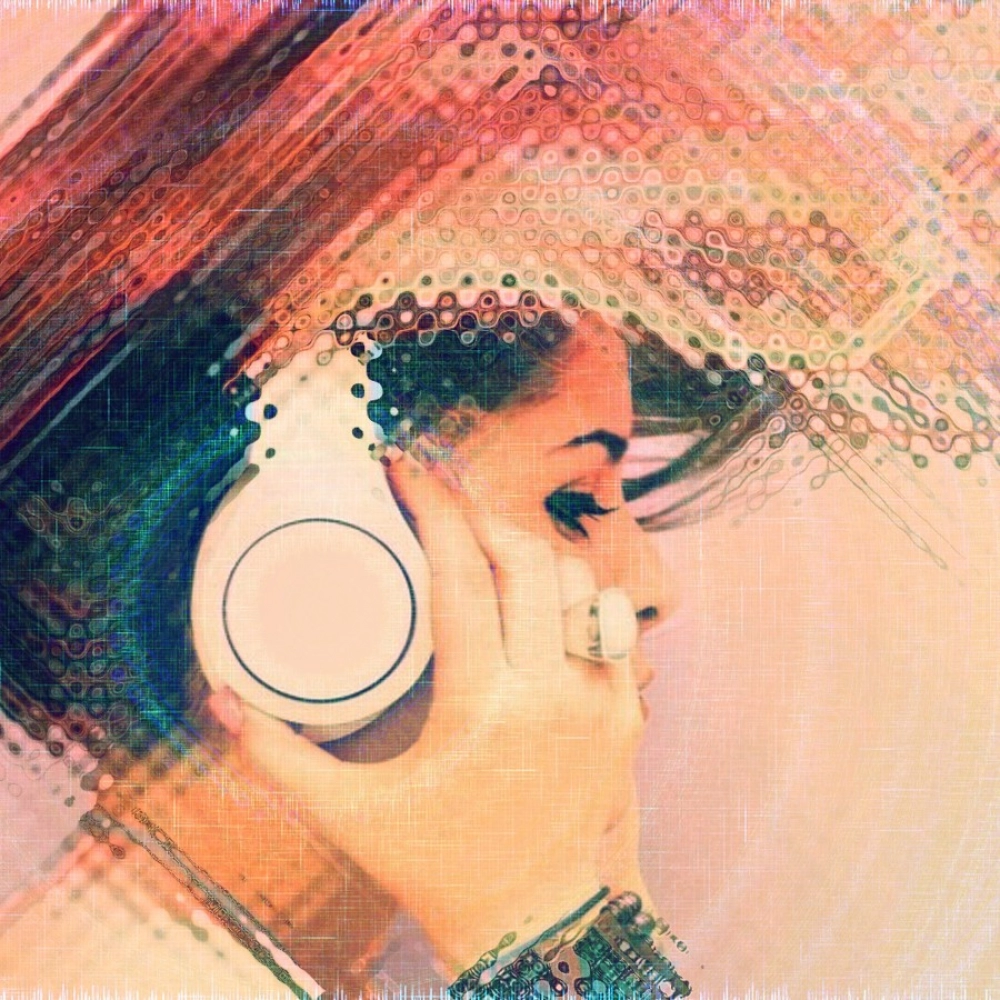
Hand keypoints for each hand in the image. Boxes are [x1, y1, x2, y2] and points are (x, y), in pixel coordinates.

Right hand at [226, 457, 645, 972]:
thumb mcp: (349, 812)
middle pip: (527, 559)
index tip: (406, 470)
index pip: (459, 576)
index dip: (431, 510)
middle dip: (481, 515)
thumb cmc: (435, 865)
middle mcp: (549, 694)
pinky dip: (571, 599)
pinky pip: (609, 625)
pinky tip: (537, 596)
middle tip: (444, 505)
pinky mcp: (626, 715)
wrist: (533, 920)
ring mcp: (598, 702)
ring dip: (531, 553)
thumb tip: (222, 697)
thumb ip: (277, 755)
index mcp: (479, 709)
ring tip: (487, 546)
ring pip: (578, 584)